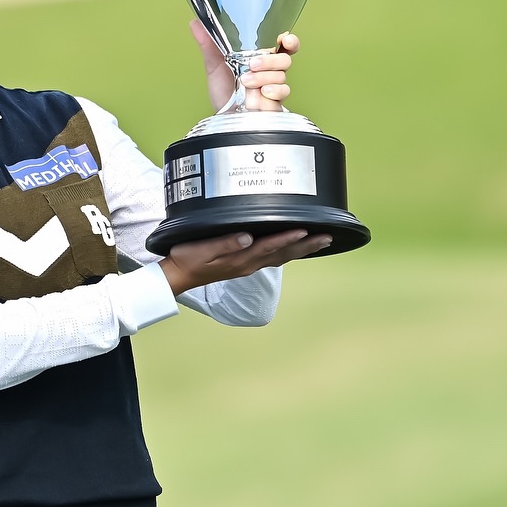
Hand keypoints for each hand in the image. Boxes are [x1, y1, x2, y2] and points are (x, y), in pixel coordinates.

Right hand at [158, 229, 332, 294]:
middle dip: (306, 245)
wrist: (178, 276)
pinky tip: (295, 247)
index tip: (305, 230)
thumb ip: (225, 244)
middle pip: (283, 253)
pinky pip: (274, 257)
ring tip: (321, 241)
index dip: (287, 238)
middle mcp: (248, 263)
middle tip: (327, 237)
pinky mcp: (245, 263)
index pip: (269, 246)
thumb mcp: (201, 249)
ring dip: (302, 248)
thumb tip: (247, 238)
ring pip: (282, 256)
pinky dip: (289, 251)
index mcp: (240, 259)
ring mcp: (248, 265)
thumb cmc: (187, 259)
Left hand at [190, 19, 299, 112]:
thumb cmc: (224, 91)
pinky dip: (272, 91)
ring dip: (263, 77)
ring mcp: (274, 86)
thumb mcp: (214, 65)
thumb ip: (209, 43)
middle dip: (269, 60)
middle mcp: (271, 70)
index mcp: (262, 57)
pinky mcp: (275, 101)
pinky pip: (282, 92)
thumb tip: (195, 23)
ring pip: (282, 75)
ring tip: (246, 81)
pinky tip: (261, 92)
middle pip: (284, 58)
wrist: (223, 115)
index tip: (285, 38)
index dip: (290, 40)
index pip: (284, 45)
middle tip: (251, 64)